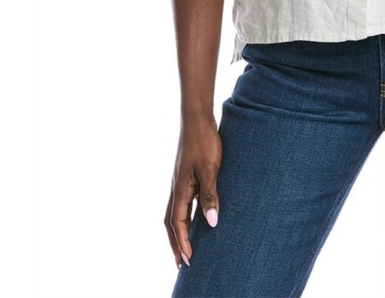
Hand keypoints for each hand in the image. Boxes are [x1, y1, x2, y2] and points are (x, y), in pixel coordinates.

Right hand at [165, 115, 221, 267]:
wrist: (197, 120)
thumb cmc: (204, 143)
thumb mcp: (210, 170)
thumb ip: (210, 196)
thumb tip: (212, 224)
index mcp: (180, 190)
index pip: (178, 224)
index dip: (182, 243)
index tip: (187, 261)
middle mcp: (177, 189)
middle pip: (172, 223)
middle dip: (175, 244)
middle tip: (181, 264)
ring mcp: (180, 182)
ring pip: (175, 213)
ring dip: (179, 231)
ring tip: (185, 246)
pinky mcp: (186, 175)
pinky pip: (183, 202)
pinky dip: (185, 216)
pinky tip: (196, 217)